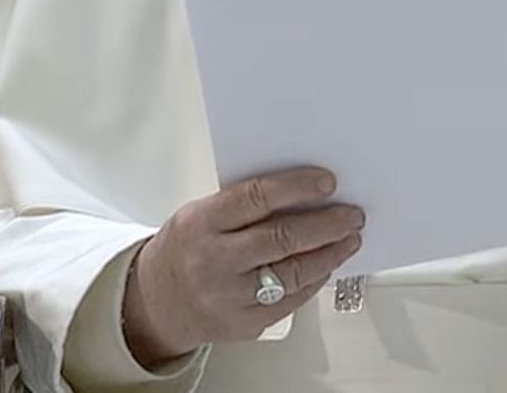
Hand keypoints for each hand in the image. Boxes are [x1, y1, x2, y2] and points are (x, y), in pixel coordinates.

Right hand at [122, 167, 363, 366]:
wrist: (154, 302)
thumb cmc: (187, 248)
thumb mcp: (202, 214)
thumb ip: (246, 203)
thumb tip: (307, 190)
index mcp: (202, 223)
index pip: (257, 198)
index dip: (297, 187)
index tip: (328, 182)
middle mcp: (214, 261)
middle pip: (282, 238)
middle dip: (327, 224)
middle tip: (353, 214)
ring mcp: (228, 297)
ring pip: (293, 274)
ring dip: (330, 254)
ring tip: (350, 239)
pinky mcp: (242, 325)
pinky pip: (290, 301)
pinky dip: (315, 281)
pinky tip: (327, 265)